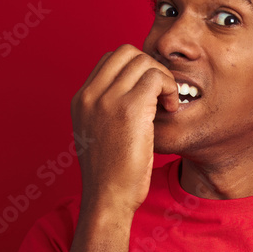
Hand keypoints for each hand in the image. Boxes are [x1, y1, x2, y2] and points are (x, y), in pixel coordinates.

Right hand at [71, 45, 179, 215]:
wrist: (108, 199)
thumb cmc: (109, 175)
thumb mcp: (97, 136)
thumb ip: (105, 111)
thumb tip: (128, 94)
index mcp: (80, 100)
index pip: (109, 59)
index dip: (135, 69)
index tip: (148, 92)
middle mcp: (90, 95)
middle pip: (127, 52)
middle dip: (150, 68)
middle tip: (161, 94)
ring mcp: (108, 100)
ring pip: (144, 61)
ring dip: (163, 78)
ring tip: (167, 104)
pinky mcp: (130, 109)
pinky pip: (157, 77)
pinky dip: (170, 88)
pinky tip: (171, 108)